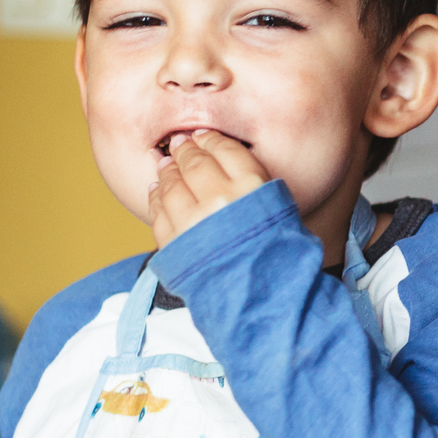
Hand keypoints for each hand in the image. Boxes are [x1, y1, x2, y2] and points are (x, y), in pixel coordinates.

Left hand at [148, 130, 270, 246]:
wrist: (263, 301)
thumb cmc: (274, 250)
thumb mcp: (281, 209)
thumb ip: (256, 182)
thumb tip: (222, 156)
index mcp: (252, 189)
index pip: (226, 150)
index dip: (210, 139)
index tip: (202, 136)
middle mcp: (221, 201)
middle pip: (195, 163)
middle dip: (185, 151)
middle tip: (179, 145)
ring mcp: (194, 223)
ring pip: (171, 185)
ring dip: (168, 172)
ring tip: (167, 165)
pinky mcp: (174, 244)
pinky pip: (158, 213)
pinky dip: (156, 198)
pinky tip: (158, 192)